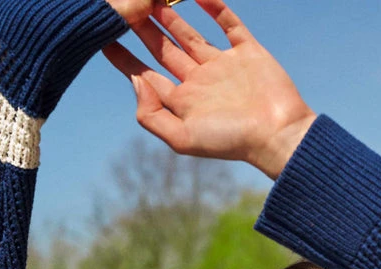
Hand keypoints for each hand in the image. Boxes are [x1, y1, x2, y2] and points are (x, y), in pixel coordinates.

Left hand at [101, 0, 316, 179]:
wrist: (278, 134)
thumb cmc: (231, 143)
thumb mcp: (183, 139)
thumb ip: (153, 116)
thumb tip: (135, 82)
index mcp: (183, 104)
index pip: (145, 76)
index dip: (124, 59)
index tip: (102, 40)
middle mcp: (200, 83)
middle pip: (163, 50)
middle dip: (142, 29)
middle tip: (124, 8)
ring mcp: (223, 66)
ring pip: (190, 34)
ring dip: (170, 15)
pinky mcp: (247, 52)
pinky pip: (227, 22)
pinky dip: (214, 5)